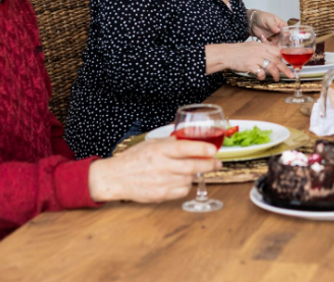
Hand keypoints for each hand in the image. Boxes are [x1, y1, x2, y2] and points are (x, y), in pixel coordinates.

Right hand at [88, 137, 220, 202]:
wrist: (116, 178)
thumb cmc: (134, 158)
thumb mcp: (151, 144)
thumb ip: (171, 142)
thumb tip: (190, 137)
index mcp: (159, 150)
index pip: (184, 148)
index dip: (202, 149)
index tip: (213, 150)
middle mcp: (161, 166)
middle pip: (192, 167)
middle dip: (209, 165)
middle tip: (217, 163)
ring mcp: (161, 182)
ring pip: (189, 179)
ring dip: (194, 175)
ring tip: (190, 170)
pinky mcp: (161, 195)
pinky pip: (183, 191)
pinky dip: (185, 185)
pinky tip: (179, 180)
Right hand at [206, 41, 293, 80]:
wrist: (227, 54)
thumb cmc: (238, 51)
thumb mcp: (252, 46)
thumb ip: (262, 49)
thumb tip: (272, 54)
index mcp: (262, 46)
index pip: (277, 51)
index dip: (284, 59)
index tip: (288, 64)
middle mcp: (260, 51)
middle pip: (277, 60)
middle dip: (285, 69)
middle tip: (291, 75)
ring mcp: (255, 58)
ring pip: (271, 66)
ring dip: (276, 74)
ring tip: (277, 79)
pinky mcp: (250, 65)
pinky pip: (260, 72)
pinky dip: (262, 76)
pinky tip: (261, 77)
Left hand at [249, 10, 285, 42]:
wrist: (252, 21)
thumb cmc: (262, 17)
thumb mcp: (268, 19)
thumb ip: (273, 25)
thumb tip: (279, 30)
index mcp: (282, 25)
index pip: (287, 31)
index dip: (286, 35)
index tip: (282, 37)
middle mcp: (279, 32)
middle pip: (283, 40)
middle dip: (278, 42)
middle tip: (272, 40)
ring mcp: (274, 37)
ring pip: (276, 44)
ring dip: (270, 43)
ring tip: (263, 37)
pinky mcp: (268, 40)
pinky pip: (269, 45)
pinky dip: (265, 42)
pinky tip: (261, 36)